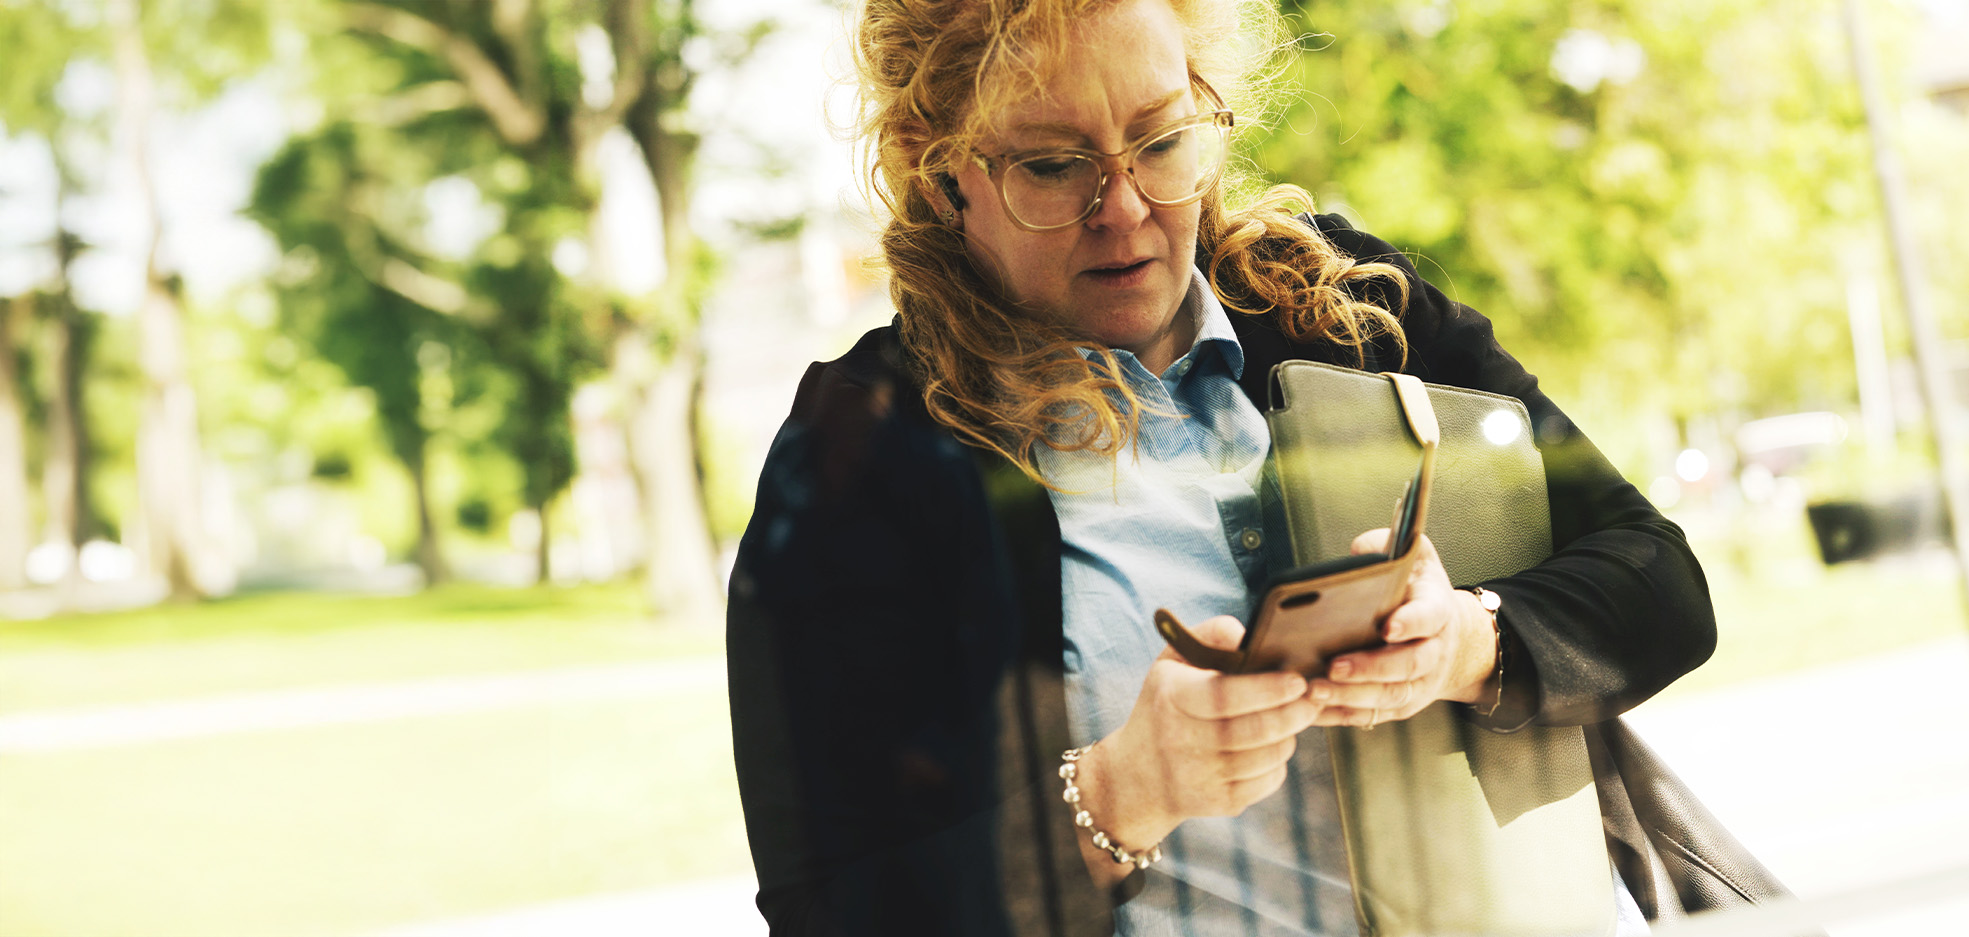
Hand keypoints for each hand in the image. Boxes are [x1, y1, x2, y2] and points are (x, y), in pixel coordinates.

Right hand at [1073, 615, 1317, 882]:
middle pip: (1254, 730)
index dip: (1267, 689)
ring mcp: (1199, 777)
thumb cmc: (1166, 705)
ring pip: (1267, 756)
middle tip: (1311, 699)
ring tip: (1291, 720)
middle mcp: (1180, 741)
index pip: (1224, 696)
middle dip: (1294, 713)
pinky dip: (1279, 762)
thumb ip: (1208, 636)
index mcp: (1171, 698)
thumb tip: (1245, 635)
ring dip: (1289, 736)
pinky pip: (1267, 781)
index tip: (1297, 680)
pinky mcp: (1218, 803)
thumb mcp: (1172, 663)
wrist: (1139, 775)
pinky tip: (1271, 747)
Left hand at [1305, 530, 1498, 726]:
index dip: (1410, 623)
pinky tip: (1313, 710)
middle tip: (1334, 666)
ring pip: (1389, 697)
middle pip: (1408, 665)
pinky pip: (1372, 716)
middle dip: (1371, 668)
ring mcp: (1419, 684)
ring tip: (1315, 690)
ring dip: (1352, 697)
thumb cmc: (1422, 595)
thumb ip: (1391, 546)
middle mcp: (1433, 652)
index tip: (1387, 627)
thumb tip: (1360, 550)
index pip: (1428, 617)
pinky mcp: (1400, 706)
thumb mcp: (1418, 560)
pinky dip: (1342, 715)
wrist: (1451, 639)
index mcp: (1437, 612)